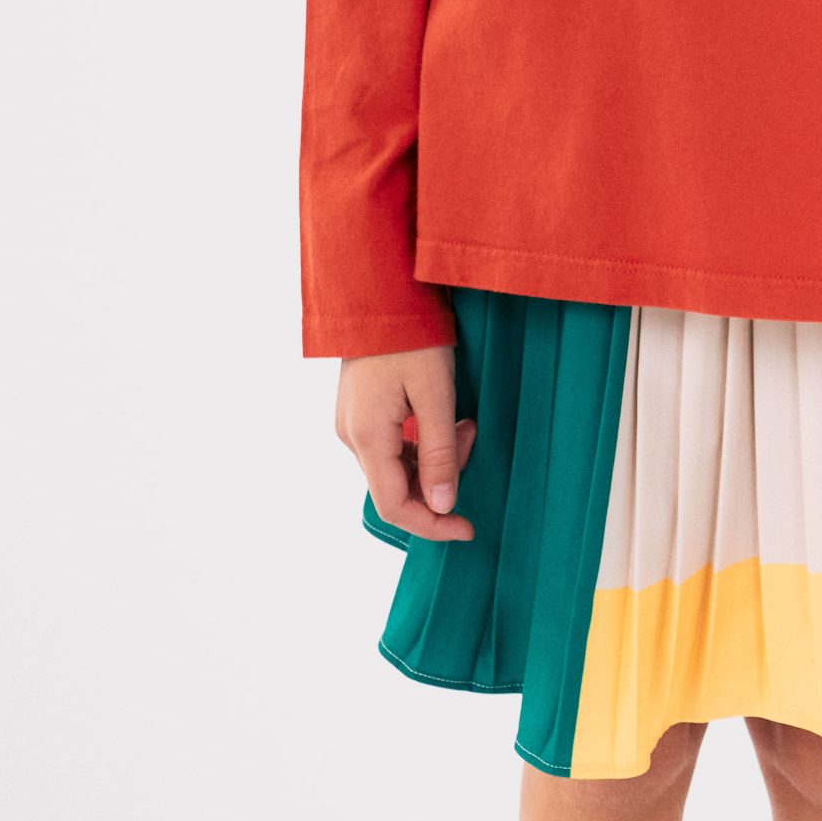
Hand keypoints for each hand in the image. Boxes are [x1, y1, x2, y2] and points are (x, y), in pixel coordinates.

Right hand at [336, 346, 477, 542]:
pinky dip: (422, 441)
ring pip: (397, 465)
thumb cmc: (412, 336)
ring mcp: (352, 423)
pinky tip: (444, 416)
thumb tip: (444, 506)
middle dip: (442, 475)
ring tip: (463, 420)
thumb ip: (439, 453)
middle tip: (471, 434)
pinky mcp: (359, 410)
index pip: (396, 507)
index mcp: (365, 437)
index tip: (469, 529)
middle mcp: (350, 436)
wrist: (381, 291)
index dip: (433, 525)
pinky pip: (391, 445)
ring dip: (435, 455)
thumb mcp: (436, 394)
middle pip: (398, 486)